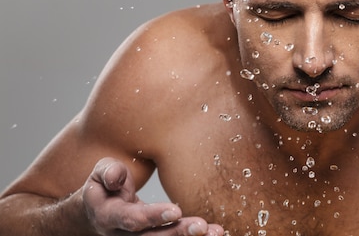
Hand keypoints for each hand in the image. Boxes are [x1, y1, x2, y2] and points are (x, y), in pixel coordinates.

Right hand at [82, 158, 223, 235]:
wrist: (99, 211)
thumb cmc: (105, 186)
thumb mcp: (100, 174)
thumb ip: (108, 172)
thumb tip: (115, 177)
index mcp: (109, 217)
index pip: (131, 219)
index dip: (153, 216)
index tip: (176, 210)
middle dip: (178, 233)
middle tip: (201, 227)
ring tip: (215, 232)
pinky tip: (214, 233)